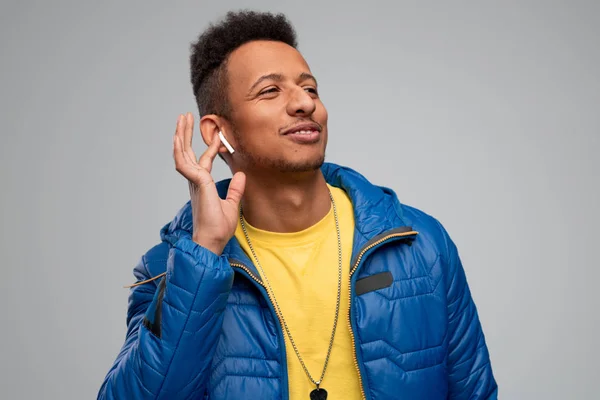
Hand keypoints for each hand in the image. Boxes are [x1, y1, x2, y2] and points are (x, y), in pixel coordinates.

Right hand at [173, 113, 245, 254]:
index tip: (218, 138)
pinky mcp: (197, 185)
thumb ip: (235, 189)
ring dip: (181, 136)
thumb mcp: (232, 205)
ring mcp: (194, 183)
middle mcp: (195, 182)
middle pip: (187, 153)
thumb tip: (241, 174)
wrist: (213, 242)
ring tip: (182, 118)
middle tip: (185, 117)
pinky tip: (178, 139)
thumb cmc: (218, 229)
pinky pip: (185, 165)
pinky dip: (180, 151)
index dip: (209, 148)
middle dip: (186, 134)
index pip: (203, 162)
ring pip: (183, 154)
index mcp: (202, 186)